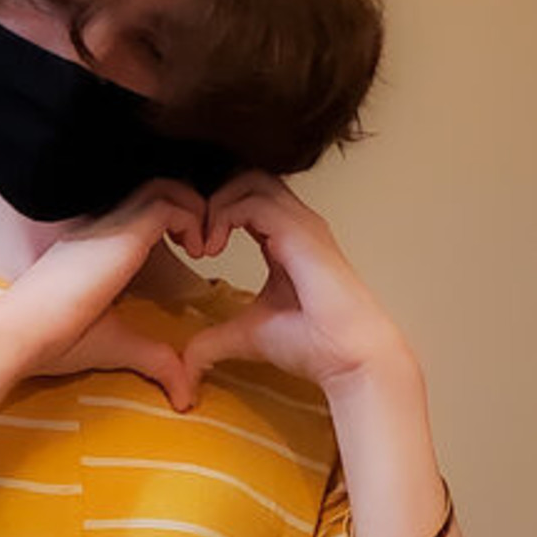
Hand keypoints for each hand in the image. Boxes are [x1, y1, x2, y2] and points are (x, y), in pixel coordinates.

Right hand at [3, 178, 210, 409]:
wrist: (23, 331)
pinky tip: (197, 250)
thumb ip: (154, 359)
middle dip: (192, 207)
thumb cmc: (56, 340)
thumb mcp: (119, 346)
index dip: (177, 219)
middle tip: (204, 245)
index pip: (146, 209)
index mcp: (101, 245)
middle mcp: (107, 225)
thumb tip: (184, 396)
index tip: (192, 253)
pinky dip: (194, 217)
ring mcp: (113, 222)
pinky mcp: (123, 231)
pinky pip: (170, 202)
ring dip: (196, 209)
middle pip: (159, 187)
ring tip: (204, 247)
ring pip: (166, 186)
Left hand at [176, 170, 411, 403]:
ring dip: (217, 205)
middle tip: (195, 240)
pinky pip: (254, 202)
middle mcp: (296, 223)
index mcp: (285, 239)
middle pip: (248, 179)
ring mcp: (301, 223)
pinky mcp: (300, 232)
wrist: (350, 356)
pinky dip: (225, 216)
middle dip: (213, 200)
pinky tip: (213, 249)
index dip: (215, 213)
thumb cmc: (314, 344)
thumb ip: (215, 339)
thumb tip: (186, 358)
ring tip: (203, 245)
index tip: (196, 250)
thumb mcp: (249, 335)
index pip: (246, 199)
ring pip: (250, 181)